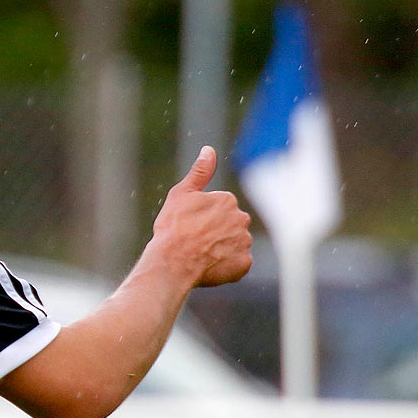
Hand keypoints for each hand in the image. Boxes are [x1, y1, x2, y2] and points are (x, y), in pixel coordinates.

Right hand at [152, 146, 252, 287]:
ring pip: (235, 245)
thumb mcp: (181, 194)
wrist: (173, 262)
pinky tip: (210, 267)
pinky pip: (238, 264)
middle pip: (230, 226)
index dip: (203, 219)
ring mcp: (244, 242)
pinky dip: (227, 266)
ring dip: (222, 250)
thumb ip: (200, 172)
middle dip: (217, 233)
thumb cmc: (173, 228)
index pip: (220, 209)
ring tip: (201, 256)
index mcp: (227, 200)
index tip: (190, 227)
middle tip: (195, 243)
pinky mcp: (244, 264)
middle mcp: (241, 219)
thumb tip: (209, 150)